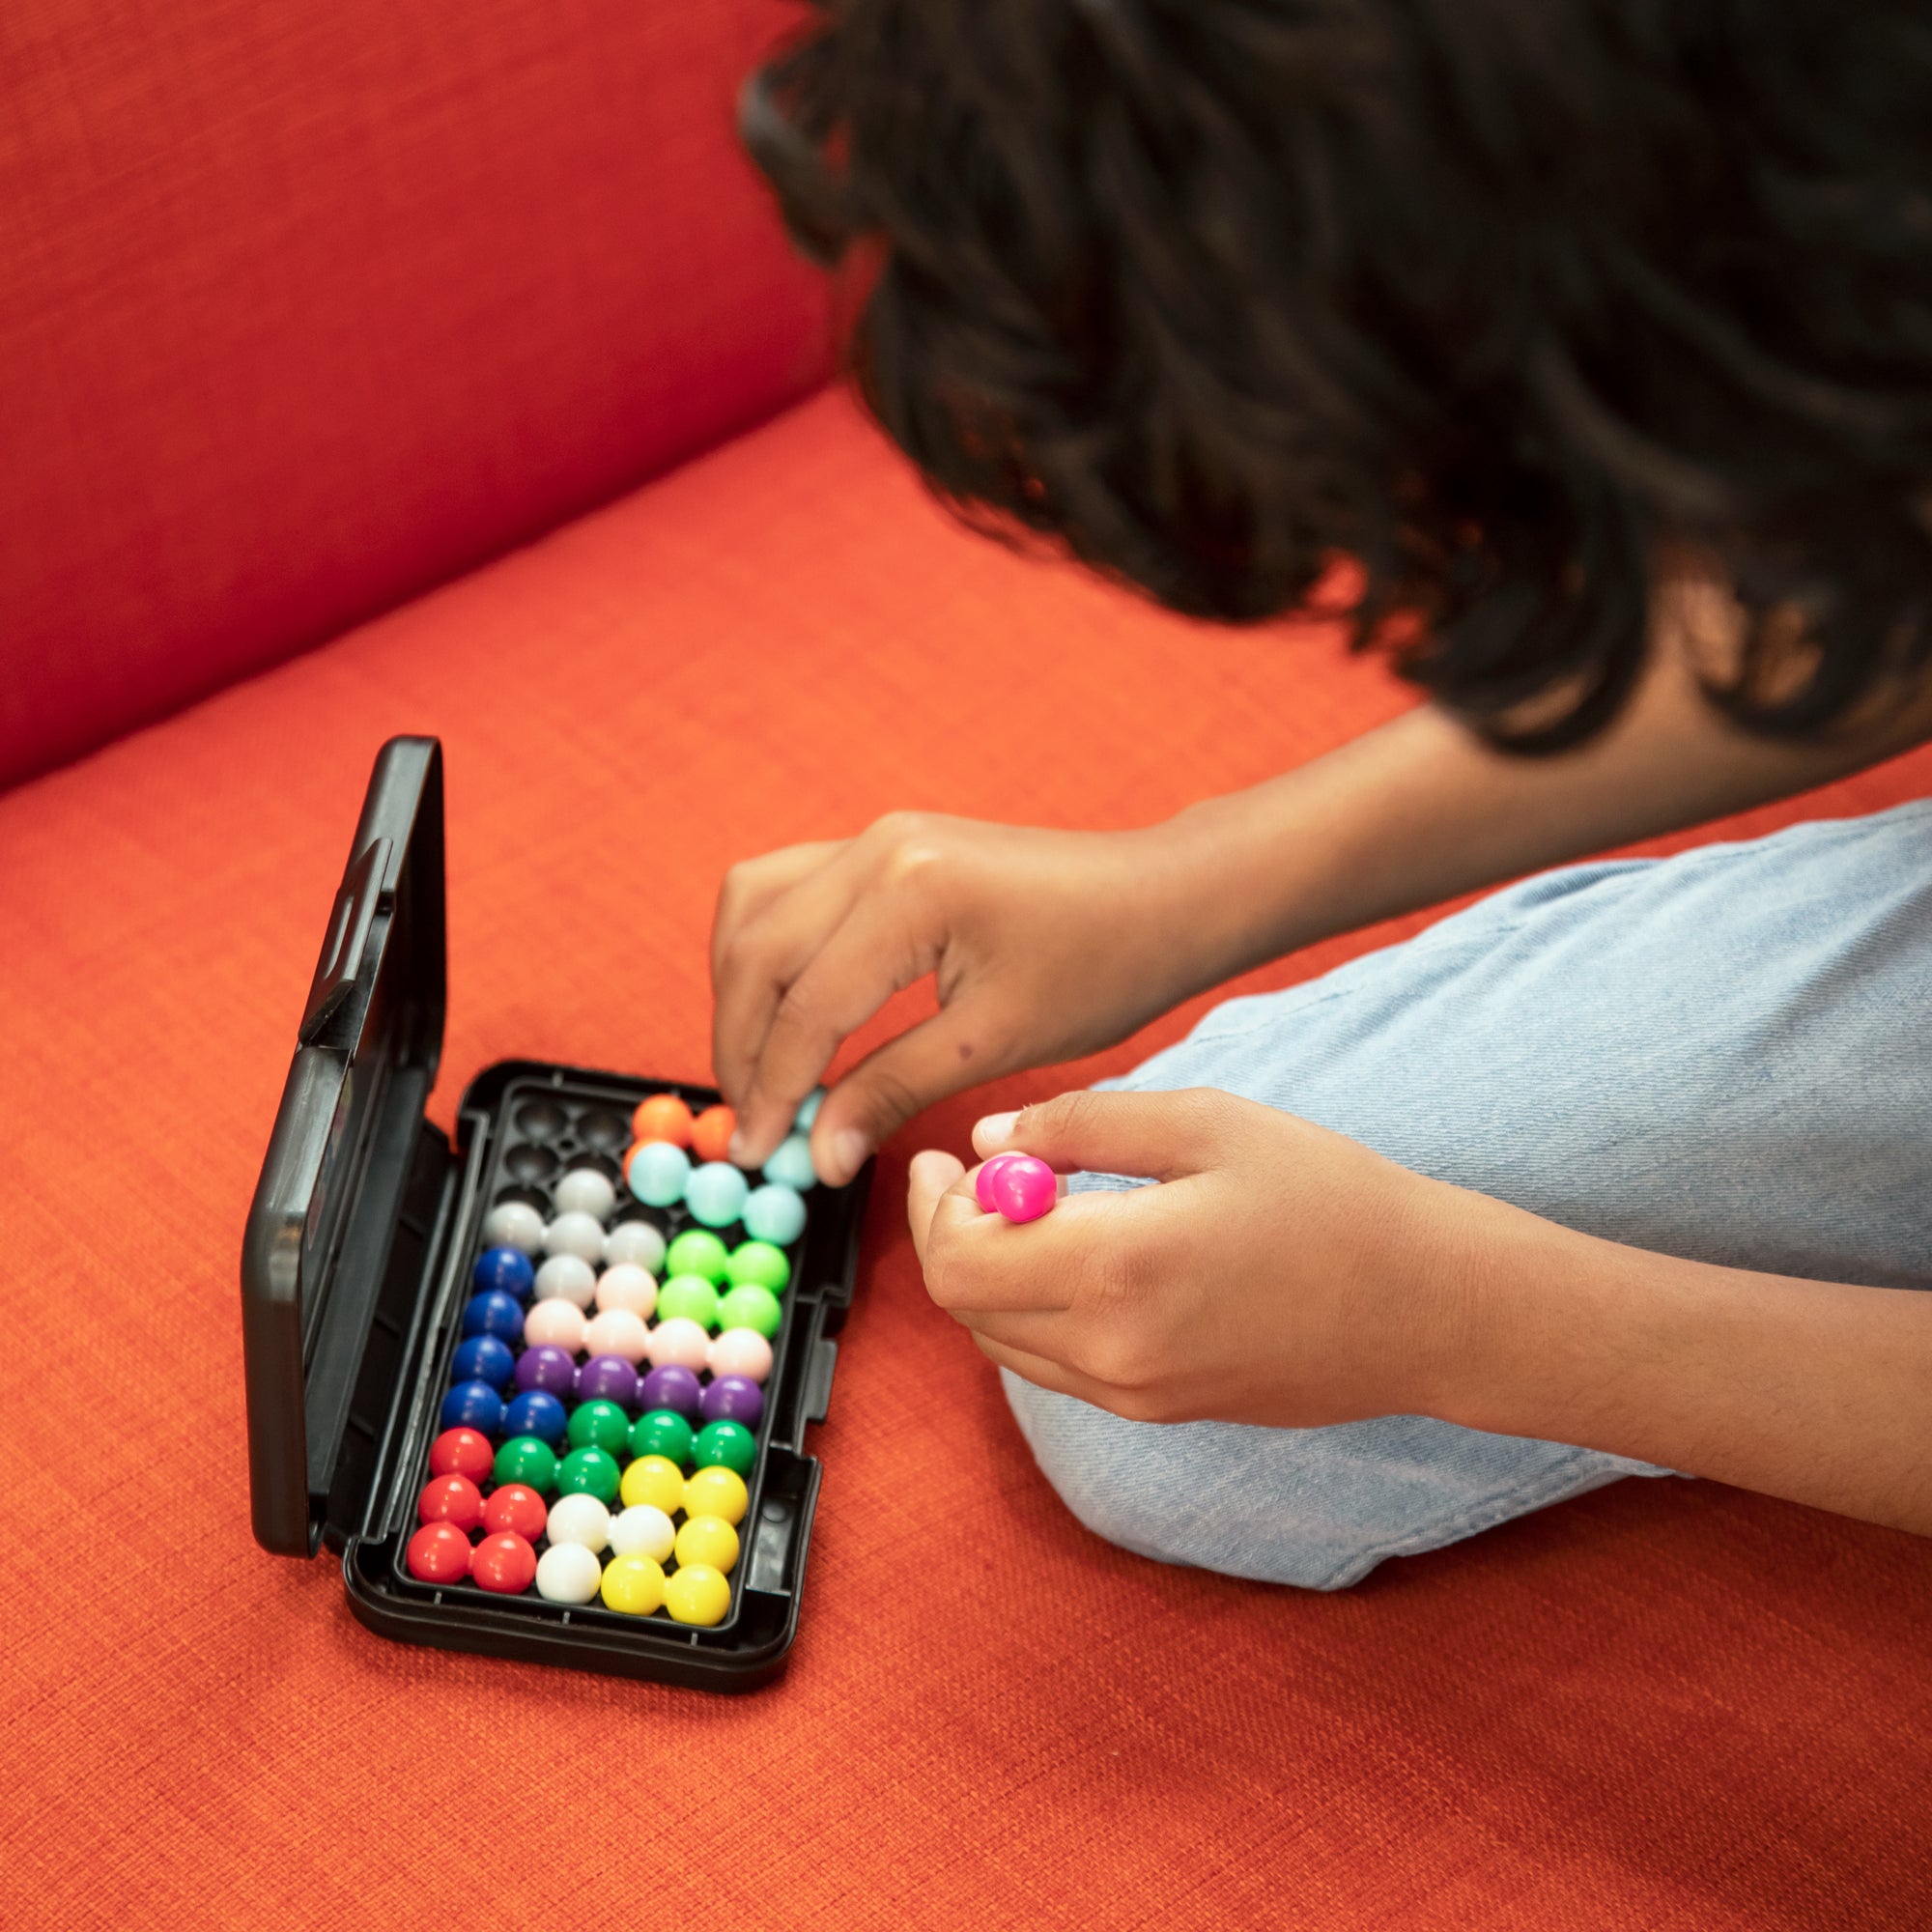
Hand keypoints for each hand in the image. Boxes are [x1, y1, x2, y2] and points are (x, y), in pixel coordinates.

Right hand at [711, 812, 1225, 1184]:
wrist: (1162, 897)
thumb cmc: (1103, 966)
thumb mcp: (995, 1044)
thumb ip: (891, 1090)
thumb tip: (817, 1152)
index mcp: (912, 894)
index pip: (806, 1004)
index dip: (773, 1089)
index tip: (761, 1154)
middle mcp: (878, 849)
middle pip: (757, 951)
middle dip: (740, 1046)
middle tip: (752, 1125)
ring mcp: (876, 838)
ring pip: (752, 907)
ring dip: (738, 991)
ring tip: (757, 1071)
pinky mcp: (884, 846)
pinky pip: (784, 889)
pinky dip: (764, 951)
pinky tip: (780, 1011)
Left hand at [906, 1088, 1487, 1426]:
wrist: (1430, 1308)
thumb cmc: (1332, 1199)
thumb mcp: (1205, 1123)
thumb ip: (1081, 1126)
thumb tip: (988, 1141)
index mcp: (1117, 1267)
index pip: (957, 1261)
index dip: (932, 1207)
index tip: (943, 1156)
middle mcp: (1112, 1350)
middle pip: (965, 1307)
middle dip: (949, 1234)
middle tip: (970, 1173)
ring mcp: (1135, 1394)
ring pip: (1002, 1341)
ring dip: (988, 1275)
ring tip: (1024, 1206)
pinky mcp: (1159, 1412)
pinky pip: (1054, 1365)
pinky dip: (1033, 1310)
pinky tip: (1074, 1255)